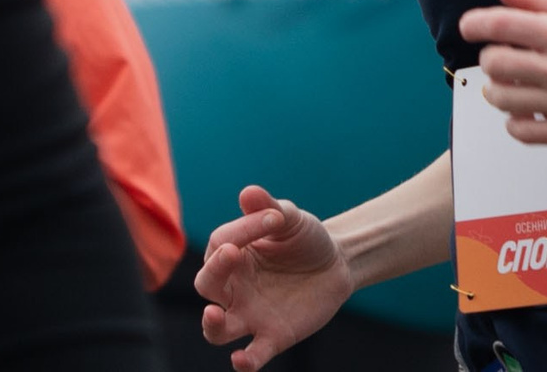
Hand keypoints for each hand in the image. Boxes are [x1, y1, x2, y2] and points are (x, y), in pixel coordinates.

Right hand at [194, 185, 354, 370]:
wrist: (338, 262)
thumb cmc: (305, 238)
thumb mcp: (291, 219)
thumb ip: (269, 209)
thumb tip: (249, 192)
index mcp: (232, 256)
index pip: (221, 244)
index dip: (244, 229)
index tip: (275, 218)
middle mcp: (234, 289)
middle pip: (207, 286)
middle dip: (214, 272)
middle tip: (231, 254)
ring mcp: (250, 315)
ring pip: (216, 330)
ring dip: (211, 325)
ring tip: (212, 314)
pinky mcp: (273, 337)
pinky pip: (253, 354)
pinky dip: (245, 361)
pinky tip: (241, 361)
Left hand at [458, 0, 546, 144]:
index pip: (499, 26)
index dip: (475, 23)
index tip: (470, 25)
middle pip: (494, 64)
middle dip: (492, 55)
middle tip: (505, 53)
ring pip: (502, 100)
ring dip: (499, 88)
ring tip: (515, 81)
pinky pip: (522, 133)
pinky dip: (516, 121)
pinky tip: (529, 109)